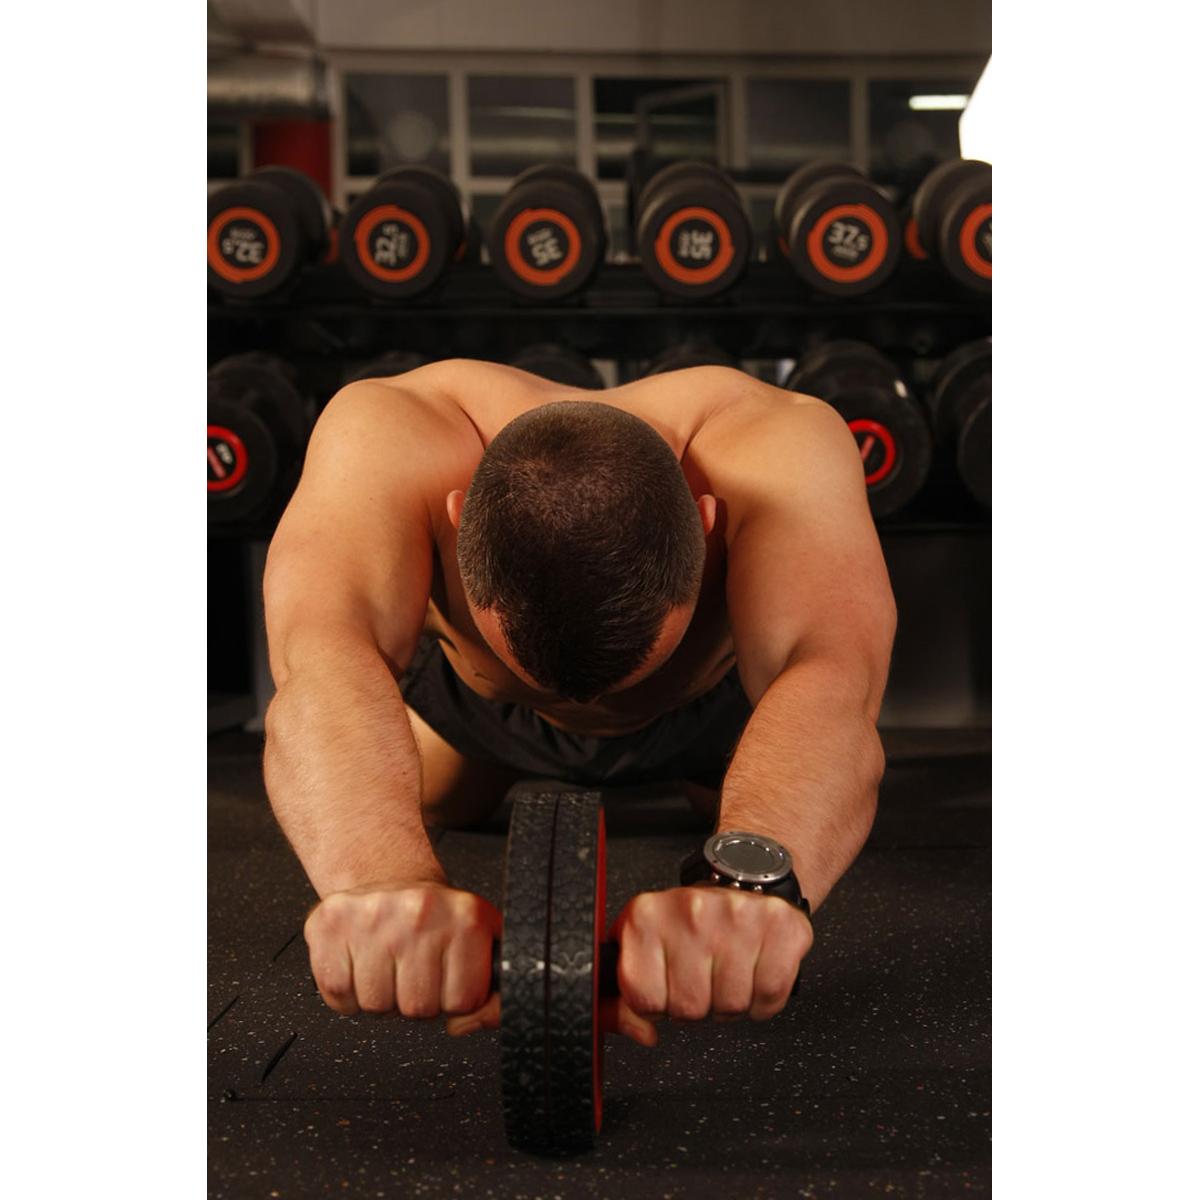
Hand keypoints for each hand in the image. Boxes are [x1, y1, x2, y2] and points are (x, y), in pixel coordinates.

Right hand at [304, 882, 499, 1023]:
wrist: (389, 878)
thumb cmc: (435, 920)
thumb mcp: (482, 944)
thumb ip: (494, 997)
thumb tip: (463, 1025)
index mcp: (466, 915)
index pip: (464, 1002)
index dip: (455, 999)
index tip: (449, 976)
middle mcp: (420, 911)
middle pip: (418, 1008)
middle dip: (416, 1000)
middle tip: (414, 969)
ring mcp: (372, 915)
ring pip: (376, 1006)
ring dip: (381, 997)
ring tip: (388, 964)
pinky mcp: (330, 923)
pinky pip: (338, 994)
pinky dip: (347, 992)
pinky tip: (361, 963)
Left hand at [608, 885, 813, 1041]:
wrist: (741, 877)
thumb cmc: (689, 919)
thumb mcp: (642, 946)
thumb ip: (624, 998)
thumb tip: (643, 1033)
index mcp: (646, 916)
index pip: (643, 999)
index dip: (656, 1004)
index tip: (665, 984)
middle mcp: (689, 911)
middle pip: (689, 1009)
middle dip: (696, 1005)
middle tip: (702, 976)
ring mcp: (737, 916)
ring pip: (731, 1006)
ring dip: (731, 1002)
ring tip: (727, 970)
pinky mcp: (779, 926)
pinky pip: (770, 995)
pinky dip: (764, 999)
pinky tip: (753, 973)